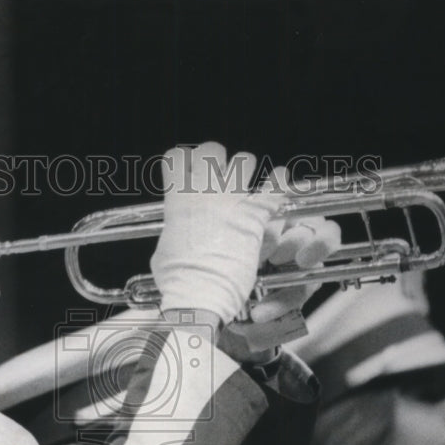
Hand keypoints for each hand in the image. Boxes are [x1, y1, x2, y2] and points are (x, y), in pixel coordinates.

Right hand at [151, 142, 286, 323]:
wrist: (200, 294)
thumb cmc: (178, 279)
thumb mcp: (163, 250)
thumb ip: (173, 231)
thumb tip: (176, 232)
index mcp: (177, 199)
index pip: (176, 157)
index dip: (184, 161)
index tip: (188, 170)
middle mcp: (203, 193)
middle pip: (211, 150)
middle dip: (215, 158)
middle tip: (218, 174)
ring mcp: (230, 203)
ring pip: (243, 160)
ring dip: (244, 169)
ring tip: (244, 181)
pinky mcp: (254, 217)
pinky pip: (274, 188)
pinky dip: (280, 182)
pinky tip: (281, 178)